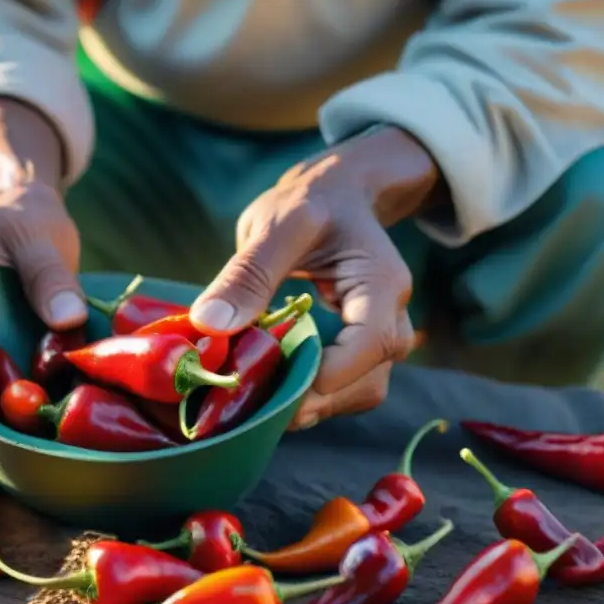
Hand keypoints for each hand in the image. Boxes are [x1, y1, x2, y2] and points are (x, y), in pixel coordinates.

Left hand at [189, 127, 438, 428]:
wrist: (336, 198)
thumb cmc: (311, 203)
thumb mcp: (276, 225)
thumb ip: (248, 273)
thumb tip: (210, 324)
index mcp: (382, 283)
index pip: (372, 342)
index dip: (327, 374)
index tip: (271, 384)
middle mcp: (394, 318)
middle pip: (367, 381)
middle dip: (311, 398)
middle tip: (249, 401)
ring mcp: (380, 340)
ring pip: (359, 394)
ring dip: (310, 405)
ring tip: (255, 397)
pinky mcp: (360, 354)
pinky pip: (343, 390)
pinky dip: (309, 397)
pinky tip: (269, 386)